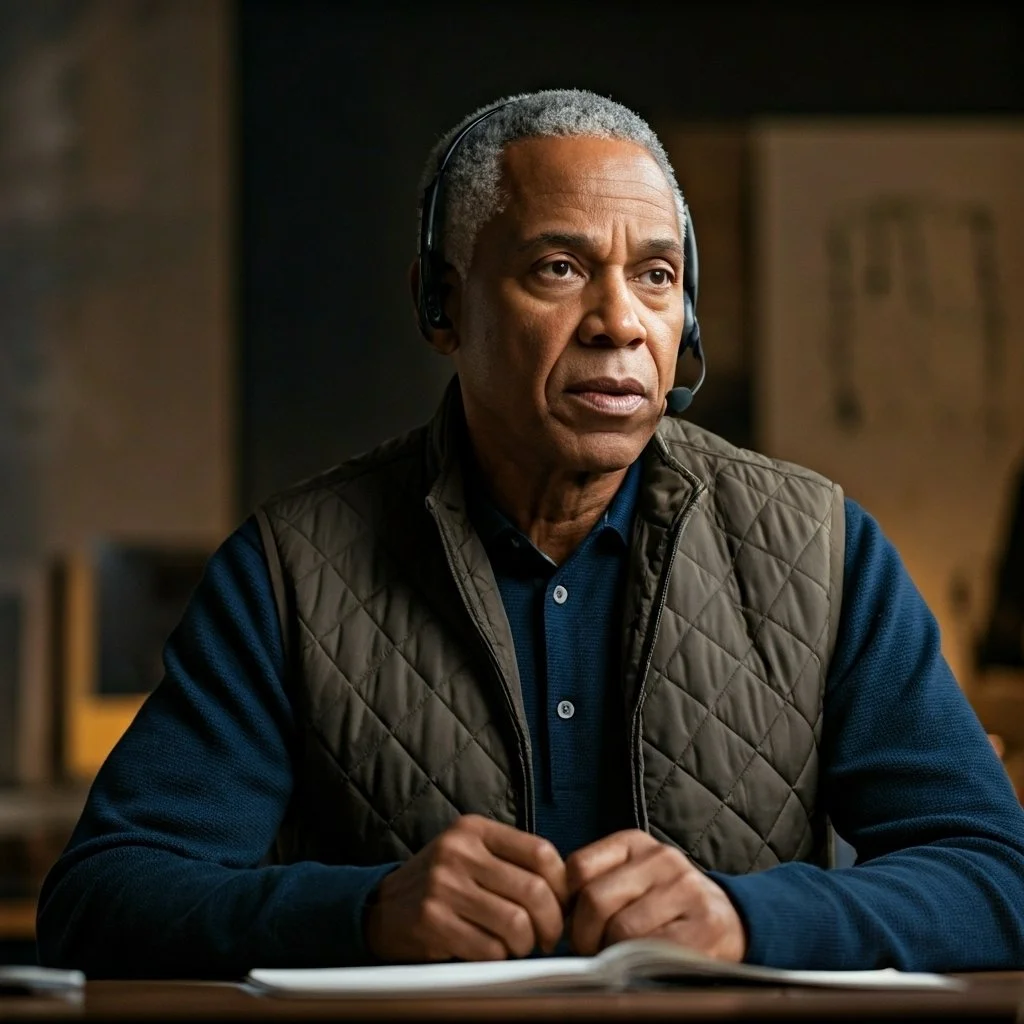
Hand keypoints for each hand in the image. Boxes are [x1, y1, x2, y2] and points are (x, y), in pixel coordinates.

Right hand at [364, 815, 567, 962]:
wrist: (381, 906)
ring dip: (525, 945)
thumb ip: (512, 861)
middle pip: (534, 891)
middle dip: (551, 923)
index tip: (562, 905)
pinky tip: (490, 952)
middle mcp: (458, 851)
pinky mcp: (431, 922)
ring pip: (515, 924)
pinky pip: (488, 949)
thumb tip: (568, 890)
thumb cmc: (442, 883)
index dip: (562, 886)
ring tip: (518, 945)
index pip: (541, 852)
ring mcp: (442, 886)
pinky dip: (498, 958)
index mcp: (474, 829)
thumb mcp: (471, 854)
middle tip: (548, 937)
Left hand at [565, 830, 745, 961]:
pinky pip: (652, 950)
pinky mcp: (705, 925)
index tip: (571, 924)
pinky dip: (639, 964)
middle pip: (595, 899)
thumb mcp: (631, 880)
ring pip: (621, 928)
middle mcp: (662, 858)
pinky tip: (644, 963)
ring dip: (611, 953)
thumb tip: (555, 914)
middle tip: (590, 951)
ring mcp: (686, 889)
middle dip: (584, 936)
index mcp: (635, 843)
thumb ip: (596, 885)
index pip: (578, 867)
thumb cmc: (665, 906)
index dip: (567, 904)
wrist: (731, 922)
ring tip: (619, 957)